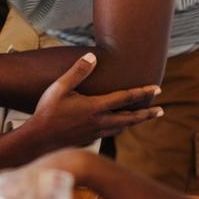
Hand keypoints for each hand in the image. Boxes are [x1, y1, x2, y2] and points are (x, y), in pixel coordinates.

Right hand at [26, 53, 162, 150]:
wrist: (38, 140)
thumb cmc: (47, 111)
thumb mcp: (60, 87)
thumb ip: (77, 72)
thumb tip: (93, 57)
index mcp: (96, 107)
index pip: (126, 98)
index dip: (143, 92)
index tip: (158, 88)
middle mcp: (100, 122)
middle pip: (130, 118)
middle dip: (147, 114)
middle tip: (161, 111)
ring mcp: (95, 133)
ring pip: (120, 128)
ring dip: (133, 122)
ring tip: (140, 118)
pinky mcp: (89, 141)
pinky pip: (107, 134)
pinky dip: (115, 129)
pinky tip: (113, 126)